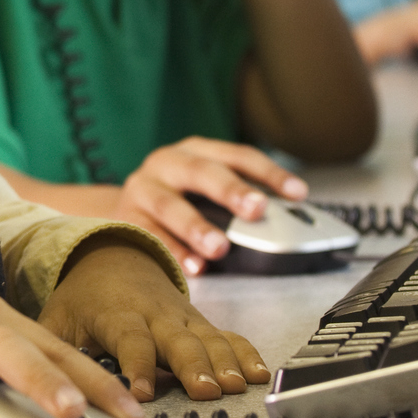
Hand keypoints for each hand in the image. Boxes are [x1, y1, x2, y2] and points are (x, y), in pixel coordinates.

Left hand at [37, 236, 269, 402]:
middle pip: (178, 340)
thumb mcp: (56, 318)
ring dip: (225, 362)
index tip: (141, 394)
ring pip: (208, 338)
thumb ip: (48, 350)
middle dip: (193, 366)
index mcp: (118, 313)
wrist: (112, 256)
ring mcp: (182, 317)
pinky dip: (246, 352)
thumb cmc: (81, 297)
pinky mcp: (199, 322)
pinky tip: (260, 374)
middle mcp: (155, 314)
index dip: (136, 366)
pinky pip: (227, 335)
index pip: (130, 340)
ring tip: (239, 386)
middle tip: (206, 392)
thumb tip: (37, 383)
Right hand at [111, 136, 306, 274]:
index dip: (269, 173)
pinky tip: (193, 267)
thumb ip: (236, 202)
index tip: (298, 193)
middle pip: (201, 172)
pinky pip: (148, 236)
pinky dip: (171, 252)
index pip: (238, 156)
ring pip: (169, 204)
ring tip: (219, 248)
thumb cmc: (176, 201)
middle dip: (231, 191)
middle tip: (257, 210)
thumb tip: (284, 225)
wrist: (120, 211)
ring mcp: (143, 188)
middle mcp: (169, 162)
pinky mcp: (125, 217)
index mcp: (197, 151)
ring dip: (197, 227)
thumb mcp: (205, 190)